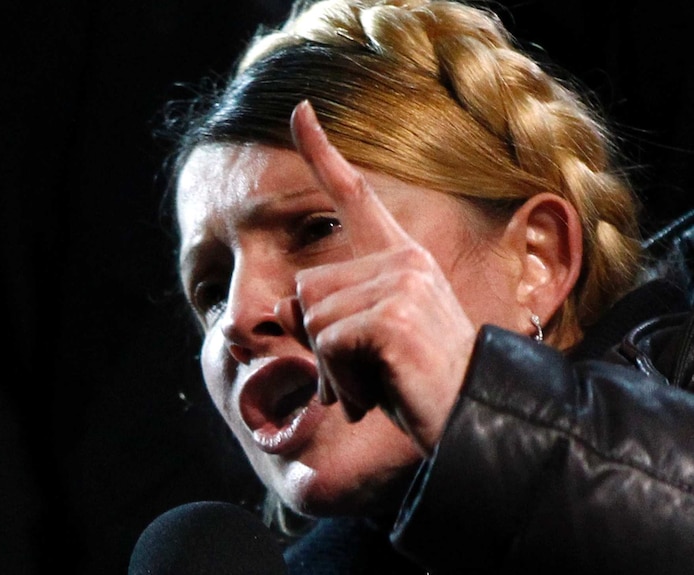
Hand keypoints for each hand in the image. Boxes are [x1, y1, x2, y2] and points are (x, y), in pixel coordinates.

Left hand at [285, 100, 477, 453]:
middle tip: (364, 371)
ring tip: (376, 382)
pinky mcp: (396, 316)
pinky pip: (329, 344)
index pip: (356, 195)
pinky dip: (342, 382)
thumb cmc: (418, 382)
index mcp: (400, 257)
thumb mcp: (368, 340)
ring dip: (333, 369)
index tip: (299, 110)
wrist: (474, 417)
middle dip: (320, 342)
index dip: (323, 152)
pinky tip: (378, 392)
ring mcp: (403, 284)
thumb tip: (286, 304)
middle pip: (306, 288)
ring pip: (312, 319)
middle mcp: (404, 260)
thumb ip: (330, 312)